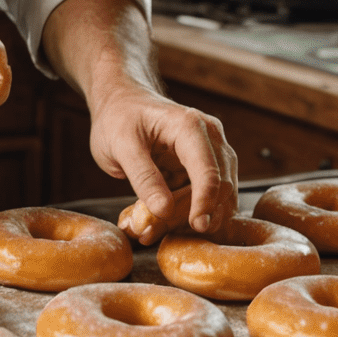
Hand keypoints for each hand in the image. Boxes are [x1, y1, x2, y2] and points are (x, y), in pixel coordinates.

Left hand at [88, 80, 236, 237]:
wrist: (120, 102)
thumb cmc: (119, 117)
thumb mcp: (121, 145)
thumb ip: (143, 176)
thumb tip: (164, 210)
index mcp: (191, 127)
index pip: (209, 171)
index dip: (205, 203)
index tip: (196, 227)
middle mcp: (210, 138)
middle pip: (218, 188)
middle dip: (191, 216)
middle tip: (150, 234)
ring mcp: (211, 154)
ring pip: (217, 198)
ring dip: (187, 220)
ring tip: (149, 231)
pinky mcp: (204, 170)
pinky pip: (206, 199)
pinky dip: (185, 215)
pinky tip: (159, 224)